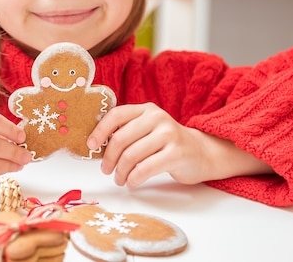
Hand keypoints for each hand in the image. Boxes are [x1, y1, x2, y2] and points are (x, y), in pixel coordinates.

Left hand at [87, 103, 272, 187]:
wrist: (201, 152)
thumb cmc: (167, 144)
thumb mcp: (147, 130)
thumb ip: (127, 131)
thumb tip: (96, 144)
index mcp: (146, 109)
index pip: (116, 115)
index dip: (100, 130)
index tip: (90, 145)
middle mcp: (157, 118)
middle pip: (121, 138)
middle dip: (109, 158)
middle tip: (106, 170)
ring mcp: (168, 134)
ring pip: (132, 155)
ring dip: (120, 171)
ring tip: (119, 179)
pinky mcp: (176, 153)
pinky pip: (146, 168)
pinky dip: (134, 178)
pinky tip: (131, 183)